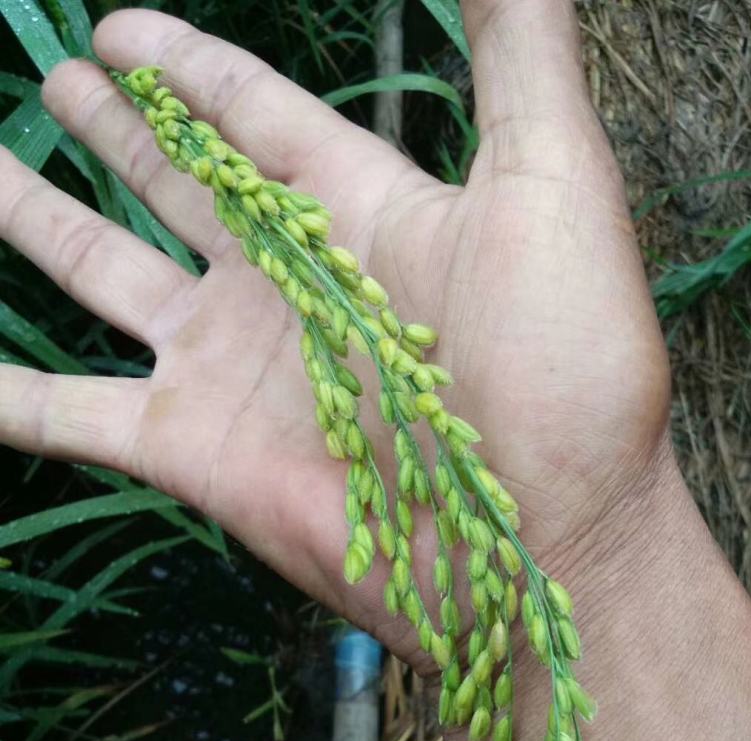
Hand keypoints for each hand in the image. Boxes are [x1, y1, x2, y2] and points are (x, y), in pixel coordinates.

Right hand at [0, 2, 668, 670]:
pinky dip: (16, 398)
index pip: (255, 115)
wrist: (538, 543)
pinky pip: (75, 414)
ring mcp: (230, 366)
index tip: (120, 23)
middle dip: (116, 130)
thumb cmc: (562, 369)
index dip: (189, 67)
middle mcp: (284, 283)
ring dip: (36, 224)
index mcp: (357, 211)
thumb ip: (520, 54)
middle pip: (174, 183)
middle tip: (57, 73)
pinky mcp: (192, 449)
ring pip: (102, 274)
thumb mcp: (552, 183)